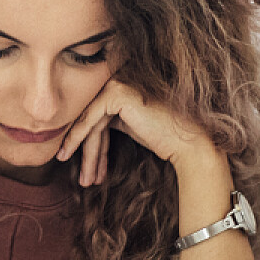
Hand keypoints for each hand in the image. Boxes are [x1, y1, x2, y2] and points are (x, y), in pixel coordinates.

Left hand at [55, 78, 219, 186]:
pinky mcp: (115, 92)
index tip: (86, 170)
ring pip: (90, 123)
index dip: (90, 145)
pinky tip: (70, 155)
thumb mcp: (131, 126)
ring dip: (87, 155)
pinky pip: (89, 120)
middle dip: (88, 153)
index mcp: (122, 85)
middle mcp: (118, 79)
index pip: (98, 116)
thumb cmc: (164, 137)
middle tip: (84, 180)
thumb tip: (82, 131)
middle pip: (92, 120)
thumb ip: (110, 121)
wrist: (189, 142)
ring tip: (85, 180)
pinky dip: (78, 140)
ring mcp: (117, 83)